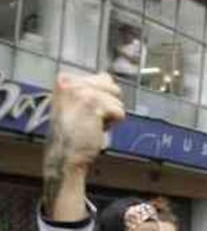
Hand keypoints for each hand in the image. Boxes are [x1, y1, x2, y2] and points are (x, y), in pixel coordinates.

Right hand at [44, 74, 124, 219]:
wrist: (65, 155)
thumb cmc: (71, 135)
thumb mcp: (74, 103)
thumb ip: (89, 88)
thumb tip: (107, 76)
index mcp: (64, 79)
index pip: (103, 78)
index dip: (102, 98)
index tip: (86, 112)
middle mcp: (71, 82)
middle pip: (112, 87)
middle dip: (108, 106)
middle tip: (90, 119)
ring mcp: (81, 92)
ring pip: (117, 100)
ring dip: (109, 116)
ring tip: (91, 125)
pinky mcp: (93, 104)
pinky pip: (119, 112)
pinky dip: (112, 124)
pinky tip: (95, 129)